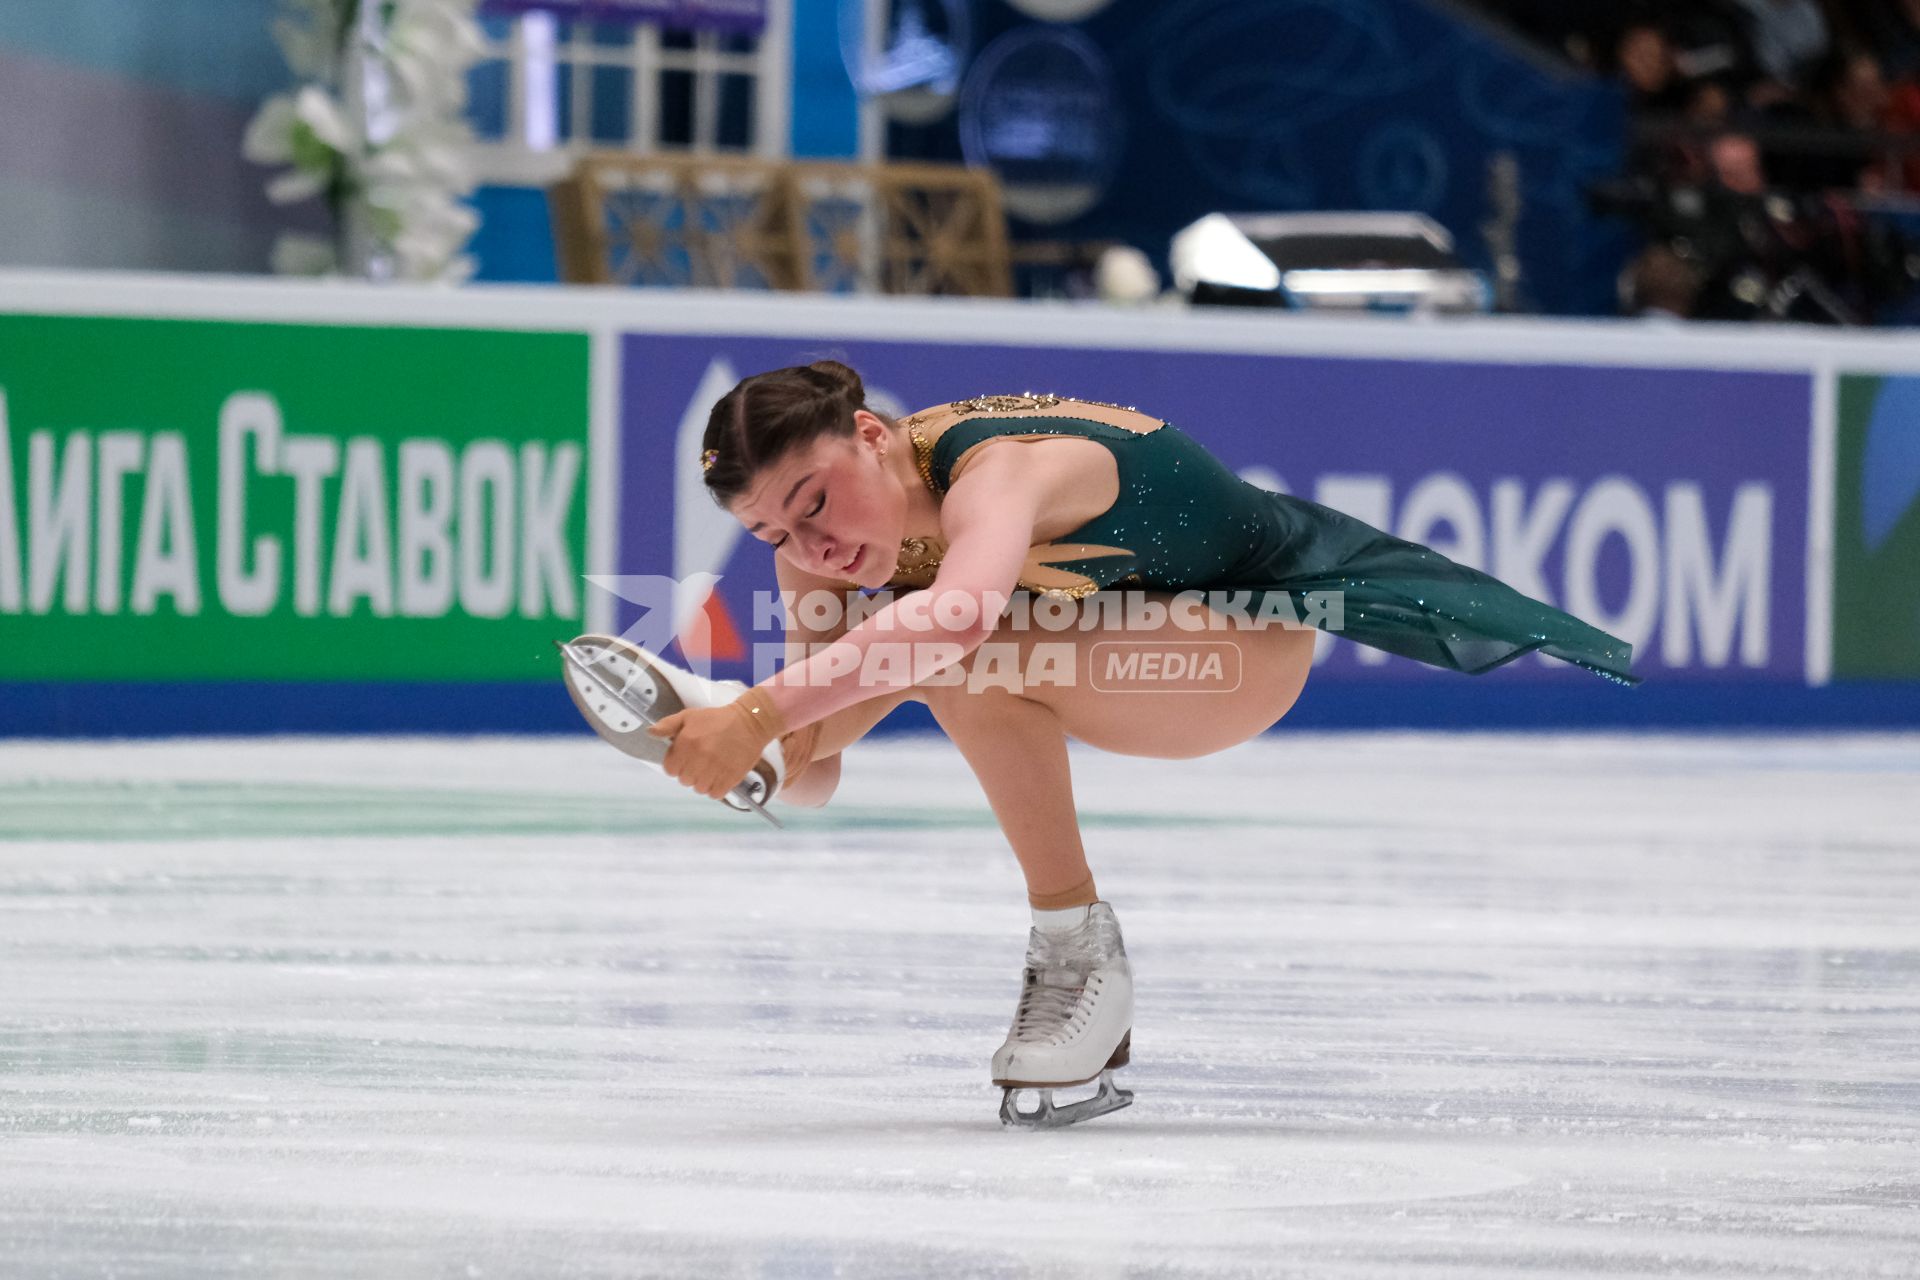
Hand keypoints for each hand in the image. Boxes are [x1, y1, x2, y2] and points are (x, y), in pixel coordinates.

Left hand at [645, 688, 784, 800]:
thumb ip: (668, 725)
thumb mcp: (690, 716)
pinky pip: (715, 794)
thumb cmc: (717, 719)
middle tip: (702, 761)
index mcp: (686, 743)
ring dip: (704, 781)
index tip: (686, 758)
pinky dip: (717, 788)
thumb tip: (651, 733)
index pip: (670, 769)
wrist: (750, 722)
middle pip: (684, 780)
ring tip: (712, 768)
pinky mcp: (730, 778)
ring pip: (699, 789)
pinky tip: (721, 776)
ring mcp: (715, 769)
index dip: (677, 764)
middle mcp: (699, 758)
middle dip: (690, 772)